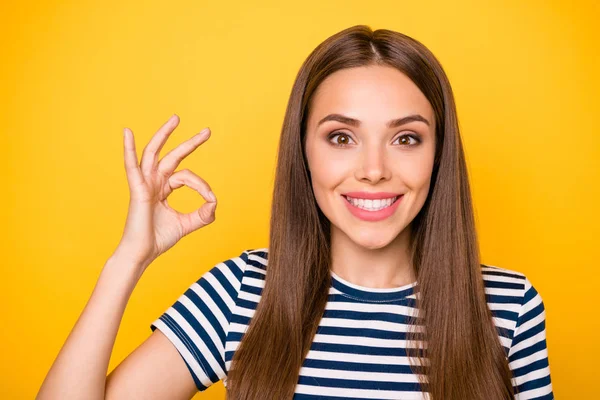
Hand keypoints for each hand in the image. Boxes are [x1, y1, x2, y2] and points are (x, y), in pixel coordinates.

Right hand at [113, 114, 216, 269]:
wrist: (141, 254)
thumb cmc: (158, 239)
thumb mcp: (187, 224)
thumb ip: (203, 214)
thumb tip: (214, 202)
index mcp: (163, 188)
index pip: (186, 176)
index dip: (202, 186)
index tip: (210, 199)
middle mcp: (153, 182)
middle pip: (173, 156)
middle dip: (190, 143)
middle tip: (207, 131)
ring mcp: (144, 183)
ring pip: (154, 153)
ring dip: (164, 134)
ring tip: (176, 119)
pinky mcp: (136, 189)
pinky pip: (131, 166)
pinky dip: (128, 149)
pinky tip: (127, 132)